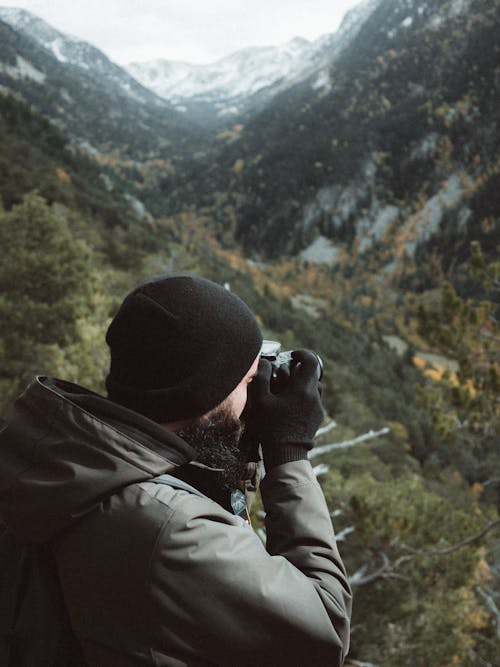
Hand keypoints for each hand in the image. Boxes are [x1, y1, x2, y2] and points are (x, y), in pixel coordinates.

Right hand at [246, 350, 323, 467]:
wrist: (287, 454)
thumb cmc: (271, 427)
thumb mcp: (261, 401)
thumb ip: (262, 378)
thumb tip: (264, 362)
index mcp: (302, 389)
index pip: (311, 361)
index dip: (302, 353)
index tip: (292, 355)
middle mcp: (314, 396)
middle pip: (313, 373)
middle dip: (300, 369)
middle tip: (286, 372)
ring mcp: (318, 408)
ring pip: (315, 387)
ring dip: (304, 383)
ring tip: (288, 389)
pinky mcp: (317, 418)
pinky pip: (314, 400)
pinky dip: (305, 397)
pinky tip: (291, 405)